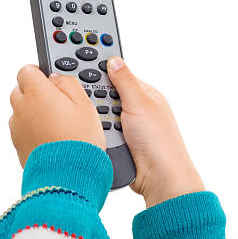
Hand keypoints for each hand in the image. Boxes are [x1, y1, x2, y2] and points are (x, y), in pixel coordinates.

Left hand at [9, 65, 105, 167]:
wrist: (68, 174)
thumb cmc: (79, 140)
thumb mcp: (85, 104)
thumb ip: (68, 83)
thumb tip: (57, 78)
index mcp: (37, 92)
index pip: (27, 70)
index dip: (39, 73)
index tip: (49, 80)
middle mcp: (22, 108)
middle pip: (20, 90)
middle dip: (35, 93)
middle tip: (55, 103)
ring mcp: (17, 128)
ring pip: (20, 112)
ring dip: (32, 113)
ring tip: (55, 124)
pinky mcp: (18, 146)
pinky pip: (22, 131)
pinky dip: (32, 132)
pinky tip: (50, 139)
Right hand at [107, 57, 203, 207]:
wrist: (158, 178)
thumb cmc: (159, 141)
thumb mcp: (140, 103)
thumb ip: (125, 80)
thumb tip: (114, 60)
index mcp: (144, 94)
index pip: (117, 75)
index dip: (100, 70)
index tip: (78, 63)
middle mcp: (135, 109)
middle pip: (104, 95)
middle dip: (96, 99)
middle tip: (95, 104)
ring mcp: (127, 128)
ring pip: (99, 116)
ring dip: (97, 120)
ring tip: (105, 125)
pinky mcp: (119, 144)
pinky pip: (100, 133)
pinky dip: (98, 134)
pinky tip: (100, 136)